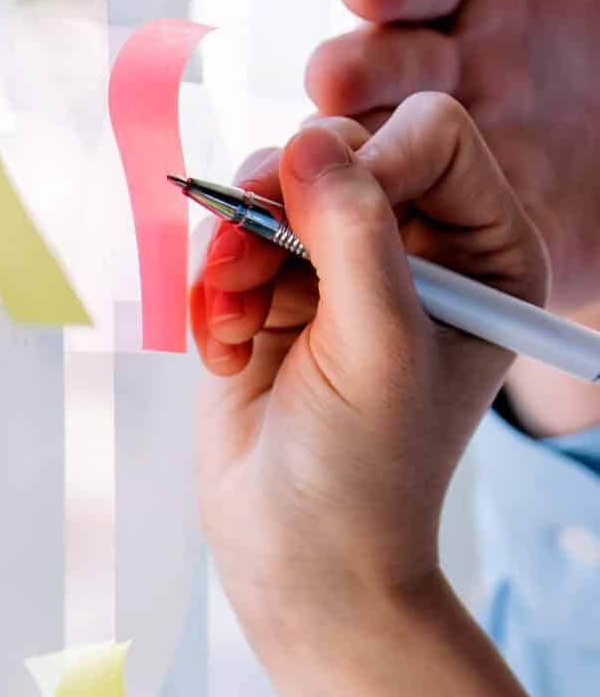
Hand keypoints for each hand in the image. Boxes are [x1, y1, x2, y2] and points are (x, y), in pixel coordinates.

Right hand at [191, 94, 546, 640]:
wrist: (300, 560)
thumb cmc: (365, 474)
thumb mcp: (377, 347)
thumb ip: (353, 235)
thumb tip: (309, 139)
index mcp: (485, 252)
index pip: (434, 135)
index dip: (374, 157)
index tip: (325, 218)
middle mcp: (418, 248)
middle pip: (341, 147)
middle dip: (282, 203)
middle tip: (246, 261)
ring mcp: (338, 268)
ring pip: (269, 188)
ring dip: (234, 251)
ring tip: (232, 322)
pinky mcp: (271, 295)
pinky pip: (223, 240)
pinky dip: (211, 293)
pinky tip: (223, 354)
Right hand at [308, 0, 599, 312]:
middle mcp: (434, 75)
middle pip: (380, 72)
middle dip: (356, 75)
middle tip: (336, 82)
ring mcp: (429, 165)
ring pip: (359, 162)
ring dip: (325, 170)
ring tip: (301, 174)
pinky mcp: (445, 248)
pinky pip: (377, 252)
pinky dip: (330, 256)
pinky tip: (297, 256)